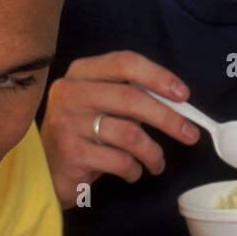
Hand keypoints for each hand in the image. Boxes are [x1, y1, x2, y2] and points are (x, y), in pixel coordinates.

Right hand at [42, 50, 197, 205]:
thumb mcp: (101, 106)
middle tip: (189, 134)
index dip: (159, 76)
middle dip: (168, 118)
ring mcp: (67, 123)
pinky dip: (134, 170)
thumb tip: (178, 105)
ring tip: (157, 163)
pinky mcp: (71, 153)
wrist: (46, 170)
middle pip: (131, 98)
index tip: (183, 95)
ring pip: (129, 134)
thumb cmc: (83, 135)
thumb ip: (131, 99)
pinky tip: (133, 173)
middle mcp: (70, 93)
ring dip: (153, 152)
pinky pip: (119, 161)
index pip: (125, 63)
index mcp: (81, 73)